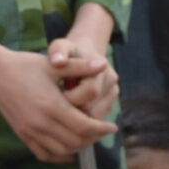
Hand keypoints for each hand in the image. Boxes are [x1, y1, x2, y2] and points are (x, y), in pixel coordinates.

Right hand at [0, 45, 118, 162]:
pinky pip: (44, 154)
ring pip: (61, 151)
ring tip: (89, 138)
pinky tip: (70, 151)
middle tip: (102, 131)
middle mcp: (40, 123)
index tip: (112, 127)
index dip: (101, 129)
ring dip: (78, 147)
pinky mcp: (22, 135)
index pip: (83, 126)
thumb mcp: (54, 64)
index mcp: (51, 105)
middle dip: (92, 139)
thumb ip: (80, 66)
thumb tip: (103, 64)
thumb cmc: (26, 65)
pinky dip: (59, 156)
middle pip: (75, 141)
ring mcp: (30, 131)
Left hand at [50, 4, 119, 121]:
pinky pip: (96, 120)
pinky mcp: (110, 103)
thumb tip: (58, 61)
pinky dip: (82, 121)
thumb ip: (58, 51)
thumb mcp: (60, 47)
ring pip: (95, 118)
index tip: (55, 95)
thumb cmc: (68, 52)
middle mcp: (111, 80)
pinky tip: (70, 112)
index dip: (71, 98)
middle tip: (57, 106)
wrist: (83, 54)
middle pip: (93, 108)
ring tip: (63, 108)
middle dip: (73, 111)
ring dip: (78, 118)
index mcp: (101, 66)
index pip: (90, 91)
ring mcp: (113, 93)